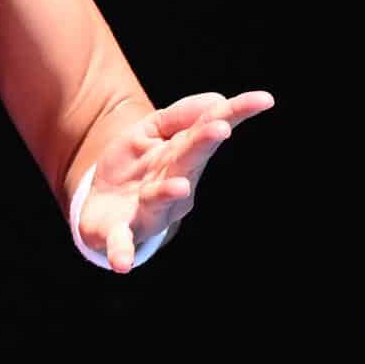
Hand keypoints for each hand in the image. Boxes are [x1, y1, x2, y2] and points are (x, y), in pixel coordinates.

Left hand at [77, 90, 273, 271]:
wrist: (99, 210)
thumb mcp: (148, 134)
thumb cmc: (135, 170)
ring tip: (178, 185)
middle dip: (203, 144)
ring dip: (169, 193)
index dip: (235, 113)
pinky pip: (123, 243)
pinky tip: (123, 264)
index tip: (264, 99)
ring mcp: (149, 210)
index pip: (210, 129)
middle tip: (219, 128)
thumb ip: (177, 117)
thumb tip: (217, 98)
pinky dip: (123, 251)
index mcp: (180, 156)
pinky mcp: (120, 232)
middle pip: (189, 161)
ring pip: (161, 200)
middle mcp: (173, 184)